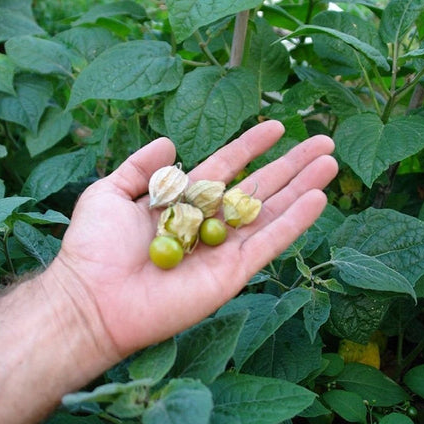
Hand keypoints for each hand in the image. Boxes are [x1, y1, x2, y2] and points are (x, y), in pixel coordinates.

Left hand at [51, 121, 337, 368]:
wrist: (93, 298)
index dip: (251, 146)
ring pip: (271, 213)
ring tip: (330, 163)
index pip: (226, 167)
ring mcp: (222, 249)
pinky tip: (318, 199)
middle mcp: (208, 223)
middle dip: (291, 165)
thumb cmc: (93, 246)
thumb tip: (169, 142)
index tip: (275, 125)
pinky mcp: (231, 274)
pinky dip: (295, 222)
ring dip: (303, 188)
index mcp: (182, 202)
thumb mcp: (110, 191)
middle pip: (258, 188)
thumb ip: (141, 166)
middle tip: (323, 142)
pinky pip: (269, 244)